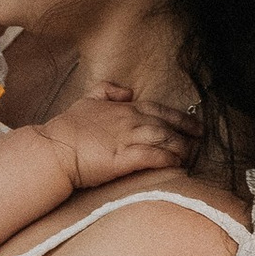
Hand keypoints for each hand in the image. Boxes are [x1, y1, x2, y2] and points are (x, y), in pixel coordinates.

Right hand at [37, 82, 192, 193]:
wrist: (55, 147)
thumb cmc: (68, 126)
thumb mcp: (88, 99)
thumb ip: (108, 90)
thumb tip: (128, 91)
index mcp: (125, 108)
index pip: (161, 109)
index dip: (182, 117)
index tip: (196, 126)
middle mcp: (130, 121)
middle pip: (168, 125)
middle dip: (187, 134)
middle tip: (200, 143)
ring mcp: (127, 139)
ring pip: (164, 139)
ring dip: (181, 148)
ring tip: (190, 157)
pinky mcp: (123, 158)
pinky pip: (153, 156)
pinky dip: (168, 159)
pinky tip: (176, 165)